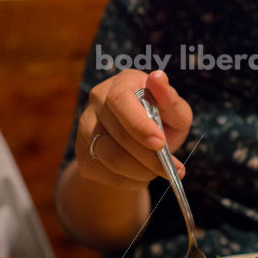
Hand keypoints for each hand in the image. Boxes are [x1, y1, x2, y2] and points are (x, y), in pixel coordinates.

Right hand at [75, 70, 192, 189]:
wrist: (142, 143)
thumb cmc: (163, 120)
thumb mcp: (174, 110)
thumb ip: (170, 99)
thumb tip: (158, 77)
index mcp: (123, 82)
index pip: (120, 99)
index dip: (138, 124)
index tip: (160, 143)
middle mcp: (98, 100)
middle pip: (119, 135)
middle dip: (150, 157)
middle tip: (173, 169)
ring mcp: (86, 126)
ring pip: (110, 158)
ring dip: (141, 171)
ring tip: (160, 172)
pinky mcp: (82, 152)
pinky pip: (104, 173)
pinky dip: (130, 181)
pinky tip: (143, 175)